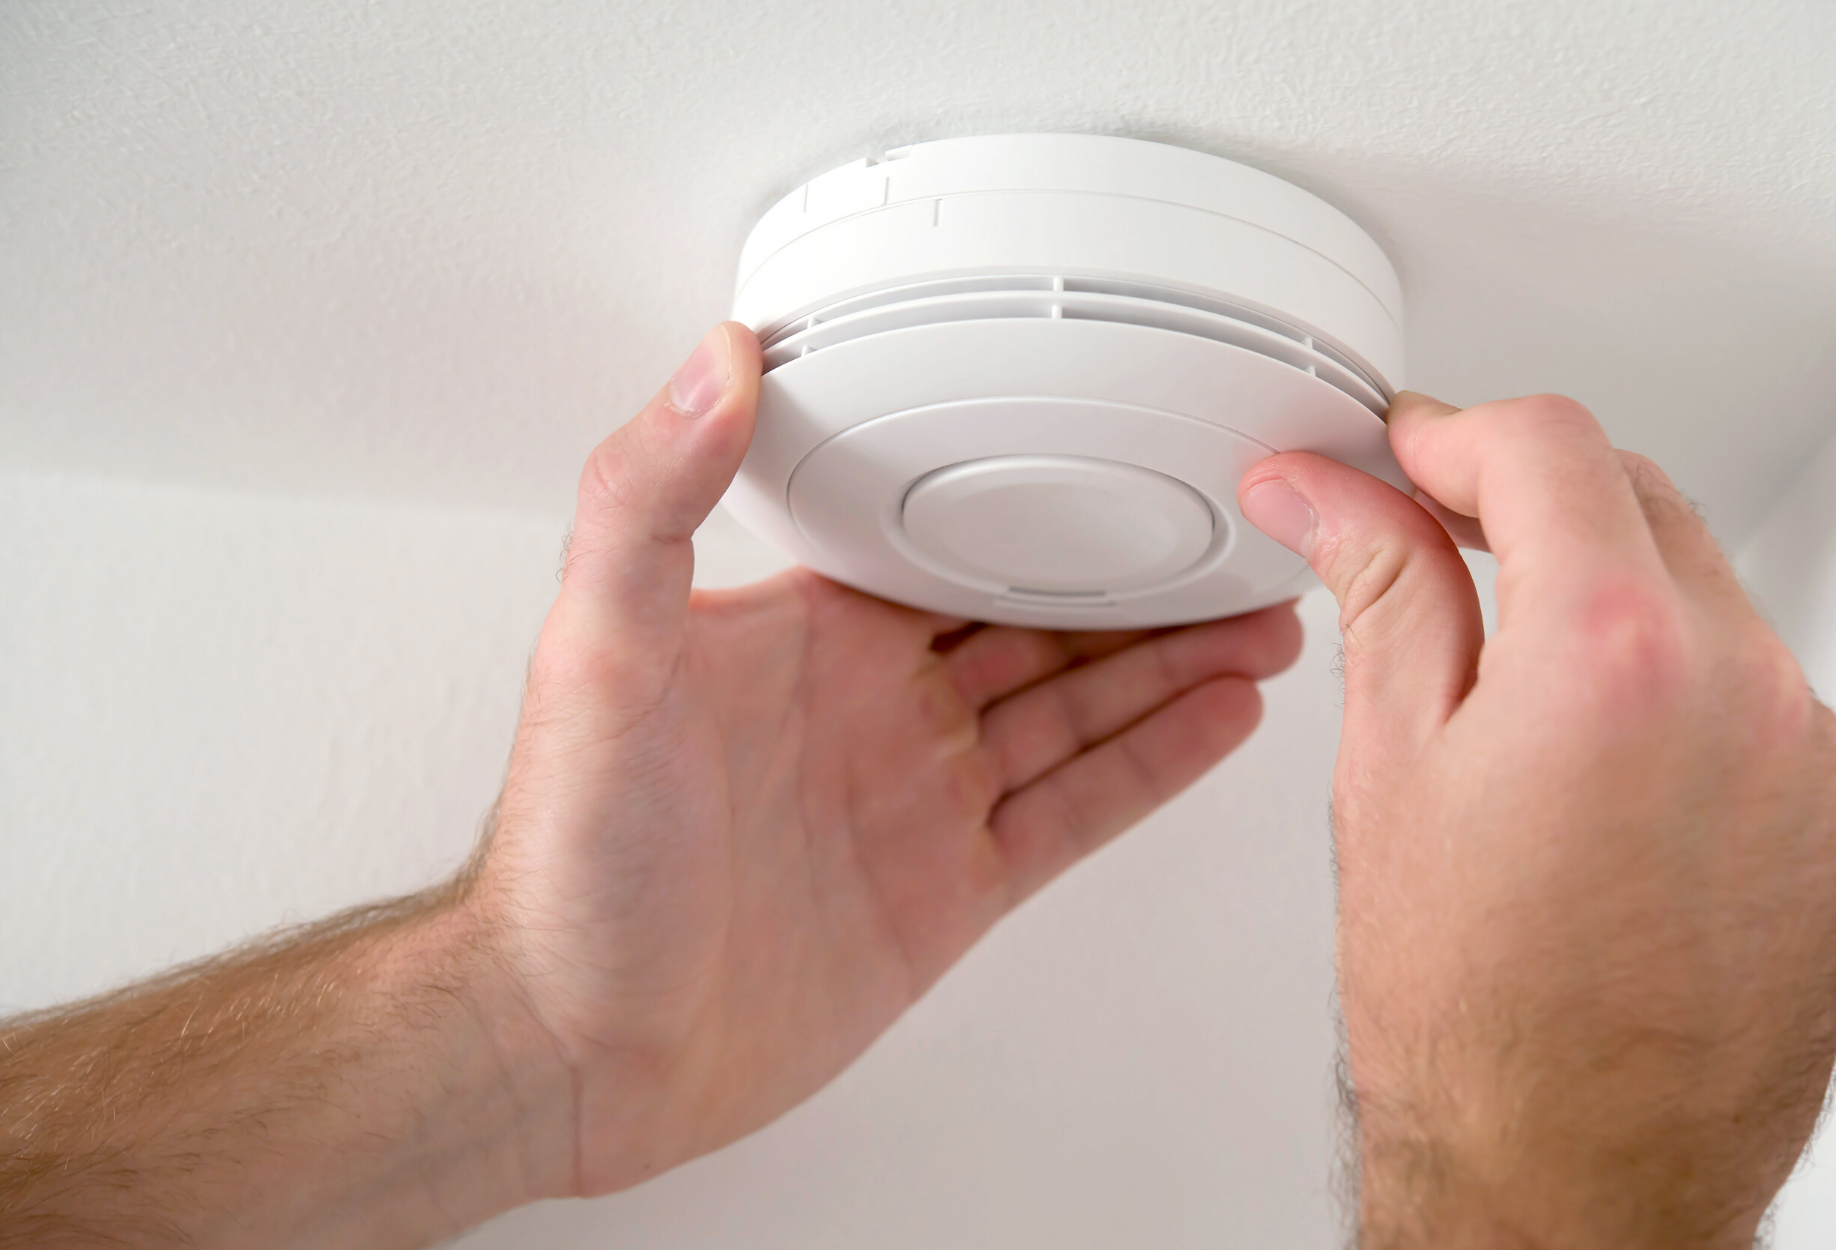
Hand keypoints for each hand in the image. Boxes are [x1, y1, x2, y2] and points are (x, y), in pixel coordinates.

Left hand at [473, 323, 1303, 1196]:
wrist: (577, 1044)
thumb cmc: (568, 859)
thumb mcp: (596, 650)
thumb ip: (649, 499)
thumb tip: (711, 360)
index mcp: (808, 635)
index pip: (947, 539)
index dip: (1040, 495)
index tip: (1119, 448)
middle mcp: (873, 708)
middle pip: (1039, 622)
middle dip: (1138, 581)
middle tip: (1236, 538)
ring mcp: (918, 799)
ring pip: (1077, 709)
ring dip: (1171, 664)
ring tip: (1267, 618)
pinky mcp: (947, 889)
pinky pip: (1074, 811)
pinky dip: (1154, 765)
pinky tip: (1218, 720)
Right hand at [1239, 393, 1835, 1247]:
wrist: (1572, 1178)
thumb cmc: (1470, 1014)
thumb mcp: (1387, 766)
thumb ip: (1377, 591)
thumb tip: (1327, 493)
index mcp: (1612, 656)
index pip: (1546, 445)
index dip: (1450, 432)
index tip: (1400, 457)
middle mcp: (1742, 687)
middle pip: (1635, 494)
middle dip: (1525, 494)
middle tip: (1427, 534)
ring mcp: (1805, 753)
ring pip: (1701, 585)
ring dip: (1601, 583)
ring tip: (1501, 668)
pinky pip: (1751, 682)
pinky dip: (1669, 673)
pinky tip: (1590, 751)